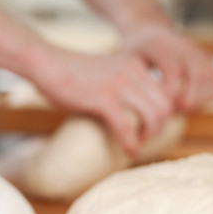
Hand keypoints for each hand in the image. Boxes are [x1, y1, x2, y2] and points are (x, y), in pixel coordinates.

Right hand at [29, 45, 173, 155]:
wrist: (46, 63)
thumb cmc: (70, 72)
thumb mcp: (107, 70)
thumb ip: (123, 83)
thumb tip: (130, 107)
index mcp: (135, 63)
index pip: (166, 91)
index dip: (163, 112)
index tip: (149, 124)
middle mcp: (132, 72)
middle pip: (165, 105)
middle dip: (159, 126)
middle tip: (144, 137)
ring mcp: (119, 85)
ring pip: (153, 116)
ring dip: (149, 135)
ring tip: (137, 144)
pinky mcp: (103, 99)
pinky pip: (126, 126)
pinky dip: (131, 143)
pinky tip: (129, 150)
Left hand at [121, 24, 212, 111]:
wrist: (151, 31)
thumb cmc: (136, 52)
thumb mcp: (127, 60)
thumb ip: (130, 77)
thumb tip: (131, 107)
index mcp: (162, 46)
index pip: (173, 70)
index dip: (169, 93)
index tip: (159, 106)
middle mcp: (185, 47)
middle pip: (199, 74)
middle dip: (188, 99)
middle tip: (172, 112)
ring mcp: (200, 52)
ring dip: (199, 99)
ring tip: (180, 110)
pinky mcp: (209, 61)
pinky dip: (207, 97)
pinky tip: (189, 105)